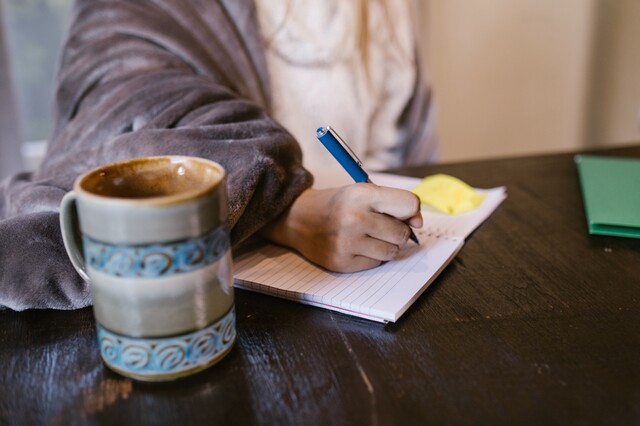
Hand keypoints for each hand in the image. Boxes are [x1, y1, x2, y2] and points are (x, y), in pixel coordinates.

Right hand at [259, 184, 421, 271]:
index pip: (409, 204)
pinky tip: (355, 246)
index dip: (411, 211)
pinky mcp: (342, 262)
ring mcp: (347, 242)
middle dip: (396, 231)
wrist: (298, 219)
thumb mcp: (363, 193)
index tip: (404, 214)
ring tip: (368, 236)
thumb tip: (419, 225)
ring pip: (392, 252)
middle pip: (402, 233)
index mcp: (361, 194)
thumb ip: (395, 204)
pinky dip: (371, 256)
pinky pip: (376, 263)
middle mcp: (354, 218)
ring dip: (385, 246)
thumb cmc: (338, 204)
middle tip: (379, 225)